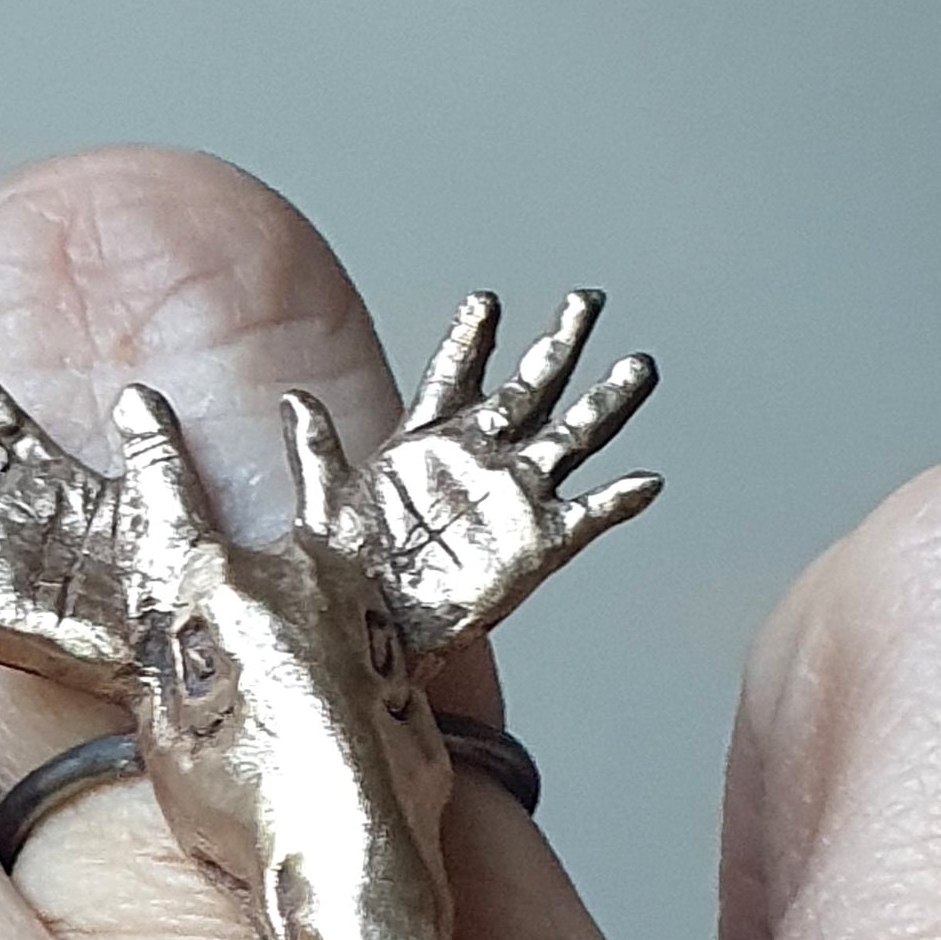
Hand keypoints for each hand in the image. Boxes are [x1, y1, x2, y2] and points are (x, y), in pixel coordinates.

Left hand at [347, 288, 661, 665]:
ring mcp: (512, 499)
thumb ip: (316, 450)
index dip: (471, 340)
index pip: (454, 378)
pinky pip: (586, 517)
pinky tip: (646, 480)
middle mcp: (479, 461)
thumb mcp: (325, 506)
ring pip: (571, 438)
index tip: (486, 301)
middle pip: (529, 390)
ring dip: (606, 402)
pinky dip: (618, 501)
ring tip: (637, 365)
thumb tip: (295, 399)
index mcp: (427, 445)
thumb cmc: (349, 577)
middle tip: (585, 300)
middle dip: (557, 345)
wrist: (377, 639)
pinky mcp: (537, 545)